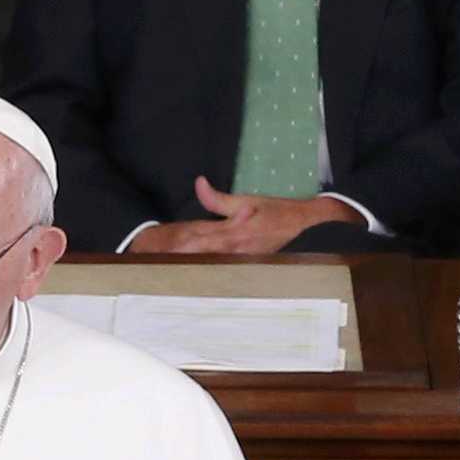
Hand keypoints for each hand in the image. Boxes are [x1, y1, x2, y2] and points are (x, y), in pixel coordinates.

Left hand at [135, 179, 337, 256]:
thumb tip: (199, 183)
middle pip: (200, 257)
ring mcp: (241, 260)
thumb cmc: (275, 211)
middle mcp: (234, 250)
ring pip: (211, 265)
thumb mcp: (246, 200)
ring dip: (192, 268)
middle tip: (156, 267)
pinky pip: (224, 268)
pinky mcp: (247, 263)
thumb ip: (217, 198)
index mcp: (231, 233)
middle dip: (179, 261)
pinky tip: (199, 276)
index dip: (178, 247)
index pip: (198, 241)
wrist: (303, 224)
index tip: (159, 251)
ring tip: (169, 274)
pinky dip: (210, 271)